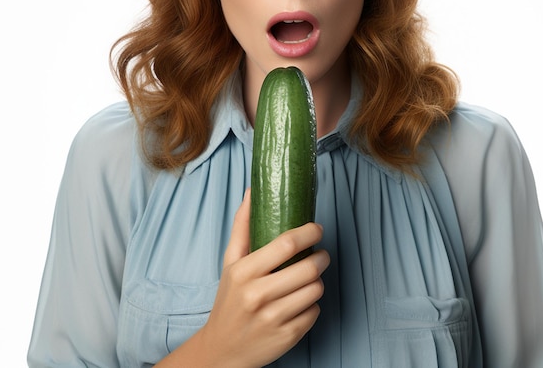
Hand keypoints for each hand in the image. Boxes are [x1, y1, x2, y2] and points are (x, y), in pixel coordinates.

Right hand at [197, 189, 328, 366]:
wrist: (221, 349)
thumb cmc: (229, 299)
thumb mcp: (230, 261)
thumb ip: (242, 226)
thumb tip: (251, 192)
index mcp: (244, 272)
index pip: (286, 244)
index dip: (309, 232)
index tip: (316, 228)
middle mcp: (258, 295)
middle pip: (308, 268)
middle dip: (321, 257)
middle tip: (320, 254)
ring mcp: (273, 318)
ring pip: (315, 290)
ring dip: (317, 281)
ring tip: (309, 278)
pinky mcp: (287, 337)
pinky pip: (315, 312)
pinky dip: (312, 305)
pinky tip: (300, 301)